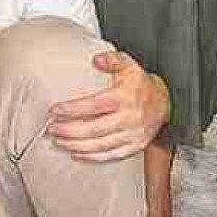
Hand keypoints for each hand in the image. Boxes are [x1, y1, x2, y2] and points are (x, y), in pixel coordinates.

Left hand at [45, 48, 168, 160]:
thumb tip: (96, 60)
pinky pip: (111, 155)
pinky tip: (77, 153)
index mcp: (124, 98)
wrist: (164, 103)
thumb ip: (112, 59)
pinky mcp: (134, 146)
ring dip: (76, 145)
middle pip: (94, 129)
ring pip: (100, 145)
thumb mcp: (128, 65)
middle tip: (52, 129)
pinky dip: (92, 157)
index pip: (93, 106)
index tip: (55, 111)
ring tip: (59, 141)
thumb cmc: (140, 84)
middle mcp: (129, 118)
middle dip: (69, 131)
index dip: (72, 110)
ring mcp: (133, 135)